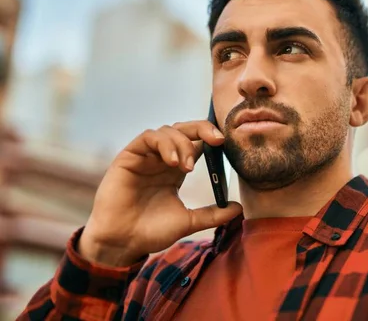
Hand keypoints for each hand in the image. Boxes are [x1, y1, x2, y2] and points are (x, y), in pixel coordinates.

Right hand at [78, 121, 241, 266]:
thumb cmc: (151, 232)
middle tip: (217, 140)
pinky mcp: (129, 157)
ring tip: (188, 166)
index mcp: (176, 170)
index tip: (227, 145)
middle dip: (203, 130)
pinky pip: (148, 137)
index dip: (212, 138)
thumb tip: (239, 208)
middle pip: (185, 130)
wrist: (122, 243)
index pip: (197, 143)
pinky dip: (164, 144)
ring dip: (183, 143)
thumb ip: (212, 214)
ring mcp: (145, 156)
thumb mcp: (188, 222)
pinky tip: (172, 162)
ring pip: (168, 131)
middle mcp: (162, 159)